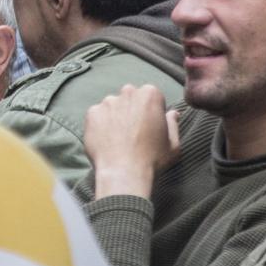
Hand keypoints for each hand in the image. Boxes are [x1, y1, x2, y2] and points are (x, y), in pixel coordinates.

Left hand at [84, 84, 179, 199]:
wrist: (123, 172)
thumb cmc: (152, 159)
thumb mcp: (173, 144)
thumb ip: (173, 124)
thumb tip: (172, 113)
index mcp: (150, 95)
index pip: (152, 97)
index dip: (153, 112)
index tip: (152, 126)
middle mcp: (127, 93)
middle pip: (131, 98)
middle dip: (134, 110)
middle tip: (135, 132)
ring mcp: (107, 102)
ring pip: (113, 106)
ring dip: (117, 117)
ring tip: (120, 139)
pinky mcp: (92, 113)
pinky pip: (98, 116)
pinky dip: (102, 125)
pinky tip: (107, 141)